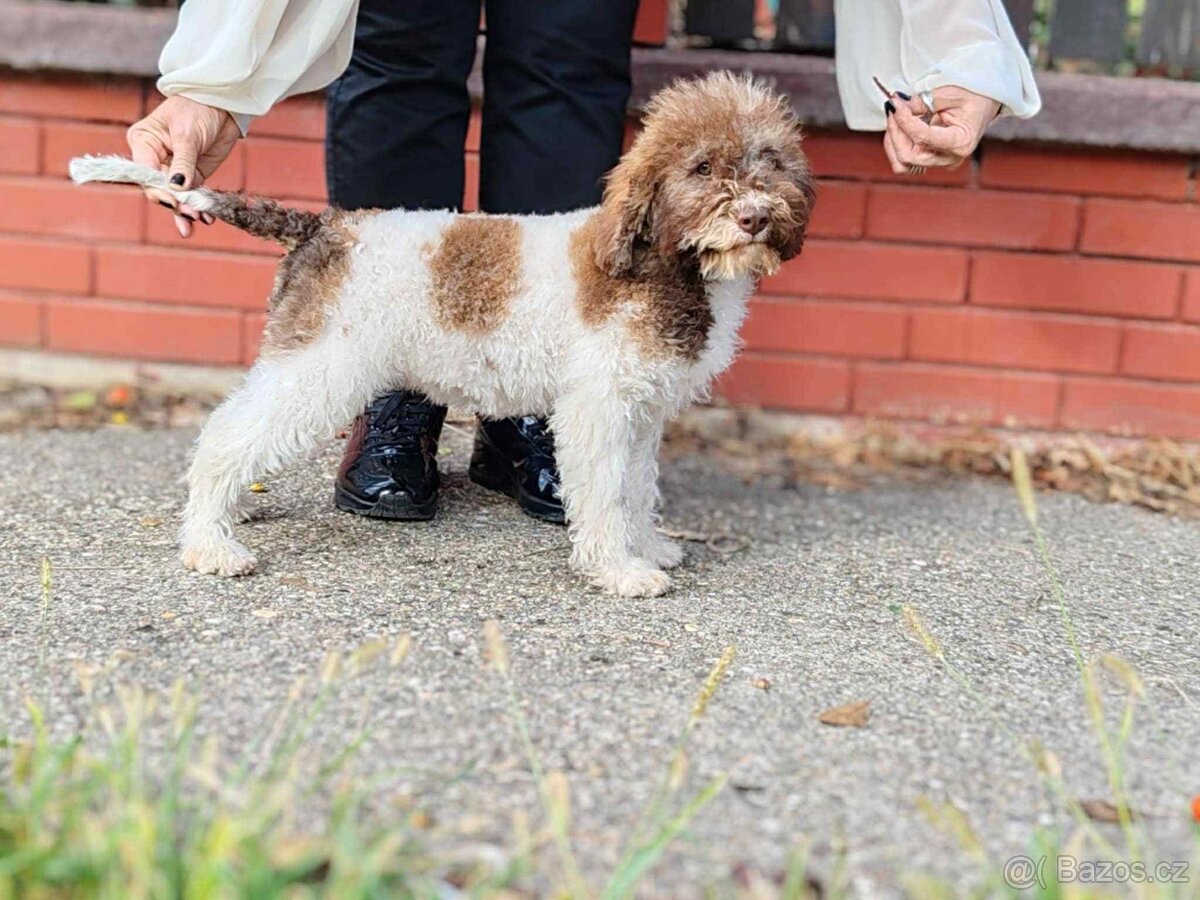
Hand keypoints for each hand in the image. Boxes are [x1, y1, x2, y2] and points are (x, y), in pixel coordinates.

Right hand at [126, 95, 239, 236]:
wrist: (222, 105)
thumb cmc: (197, 109)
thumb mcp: (188, 134)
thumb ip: (182, 162)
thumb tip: (177, 188)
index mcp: (143, 143)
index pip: (144, 172)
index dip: (158, 189)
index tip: (173, 200)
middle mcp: (154, 159)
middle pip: (158, 189)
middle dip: (174, 203)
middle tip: (190, 215)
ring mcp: (173, 170)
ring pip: (175, 197)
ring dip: (186, 211)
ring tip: (198, 220)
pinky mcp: (192, 176)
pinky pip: (192, 196)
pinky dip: (198, 208)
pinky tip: (207, 219)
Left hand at [882, 85, 1000, 173]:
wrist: (985, 102)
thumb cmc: (973, 95)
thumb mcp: (950, 92)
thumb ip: (922, 101)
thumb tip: (898, 107)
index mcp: (961, 142)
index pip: (923, 138)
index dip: (904, 121)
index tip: (896, 104)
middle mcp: (950, 158)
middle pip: (909, 156)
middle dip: (896, 131)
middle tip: (894, 107)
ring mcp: (940, 161)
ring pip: (903, 162)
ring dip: (893, 139)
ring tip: (897, 115)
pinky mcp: (931, 158)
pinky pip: (905, 160)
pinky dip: (897, 143)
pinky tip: (900, 125)